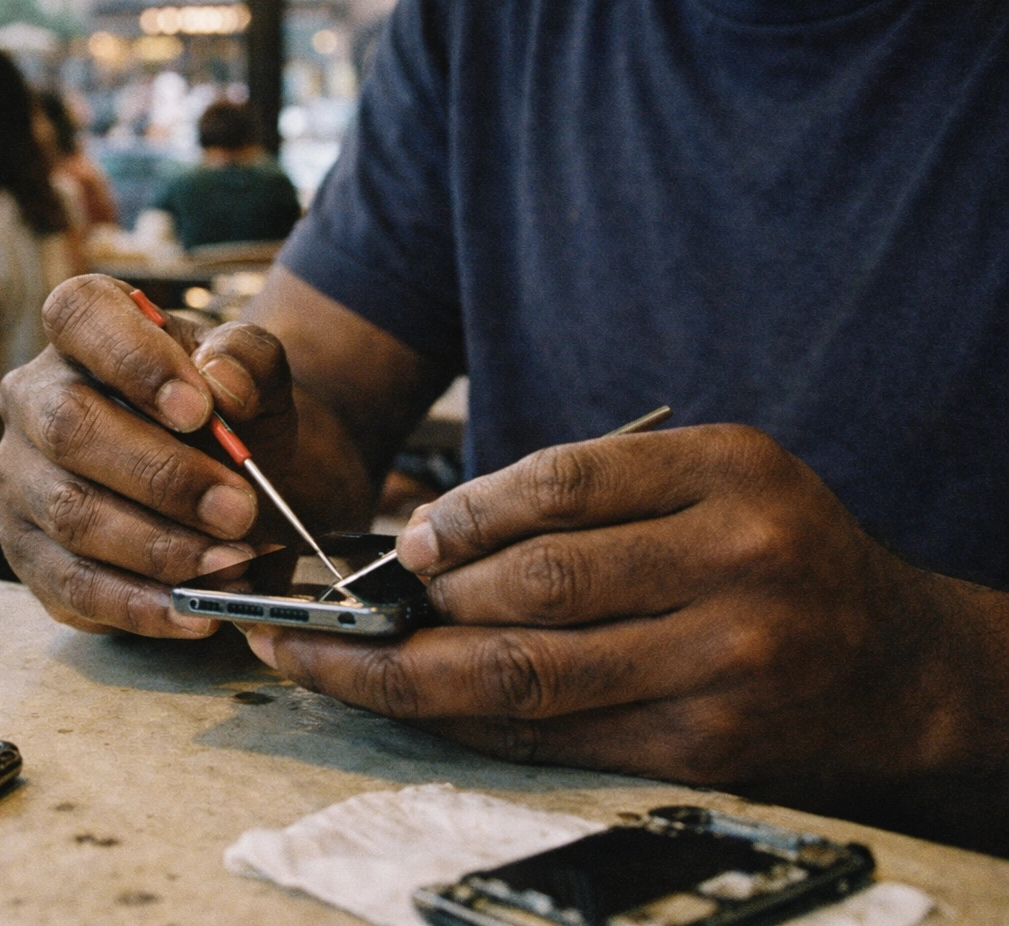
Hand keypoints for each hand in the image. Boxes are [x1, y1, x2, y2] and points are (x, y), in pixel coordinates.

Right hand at [0, 274, 297, 636]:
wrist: (233, 477)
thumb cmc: (231, 412)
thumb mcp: (257, 372)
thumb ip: (247, 362)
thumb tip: (223, 387)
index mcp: (84, 328)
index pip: (80, 315)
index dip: (133, 359)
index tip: (201, 409)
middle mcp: (33, 396)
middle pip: (70, 428)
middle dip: (162, 477)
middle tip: (239, 510)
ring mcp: (21, 478)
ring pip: (71, 515)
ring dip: (159, 548)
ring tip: (233, 563)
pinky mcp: (29, 552)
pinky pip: (72, 586)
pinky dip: (140, 606)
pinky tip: (195, 612)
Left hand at [245, 424, 961, 820]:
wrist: (892, 664)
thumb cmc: (776, 550)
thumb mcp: (712, 479)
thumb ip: (592, 494)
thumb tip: (432, 535)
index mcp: (729, 476)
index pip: (564, 483)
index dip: (463, 511)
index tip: (403, 537)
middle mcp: (734, 567)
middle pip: (536, 587)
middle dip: (418, 600)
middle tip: (340, 606)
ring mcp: (722, 666)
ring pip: (529, 673)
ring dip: (410, 672)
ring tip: (333, 662)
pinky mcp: (701, 750)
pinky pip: (553, 735)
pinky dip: (466, 721)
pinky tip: (409, 703)